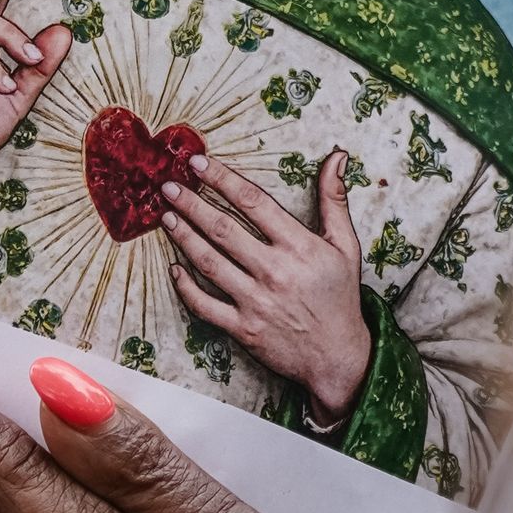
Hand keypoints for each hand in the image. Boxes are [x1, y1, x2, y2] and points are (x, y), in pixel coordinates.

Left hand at [161, 152, 371, 426]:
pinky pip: (205, 305)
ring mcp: (256, 302)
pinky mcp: (243, 328)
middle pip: (223, 230)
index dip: (223, 179)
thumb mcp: (345, 245)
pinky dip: (186, 287)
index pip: (253, 203)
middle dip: (192, 204)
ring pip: (209, 263)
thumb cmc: (340, 297)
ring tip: (166, 217)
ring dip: (184, 237)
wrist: (338, 356)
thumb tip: (336, 156)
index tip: (199, 163)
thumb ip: (335, 199)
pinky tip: (174, 268)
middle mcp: (274, 272)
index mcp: (299, 247)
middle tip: (168, 186)